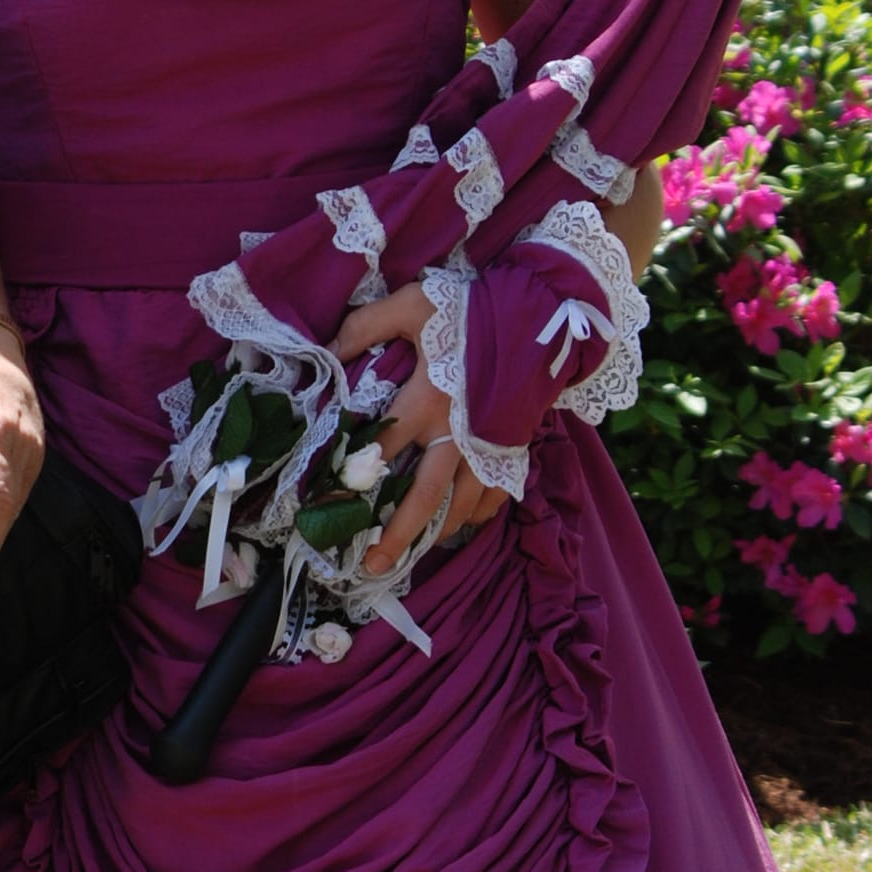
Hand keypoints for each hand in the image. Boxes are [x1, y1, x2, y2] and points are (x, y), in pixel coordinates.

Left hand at [331, 283, 507, 574]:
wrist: (545, 312)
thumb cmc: (474, 308)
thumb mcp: (413, 304)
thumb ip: (366, 326)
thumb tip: (328, 351)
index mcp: (427, 399)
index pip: (381, 451)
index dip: (351, 482)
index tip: (326, 510)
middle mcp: (457, 432)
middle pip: (424, 497)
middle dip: (397, 536)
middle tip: (371, 568)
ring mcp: (489, 445)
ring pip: (462, 505)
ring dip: (436, 533)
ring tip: (411, 557)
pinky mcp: (513, 447)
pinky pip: (495, 495)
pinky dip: (477, 515)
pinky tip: (458, 526)